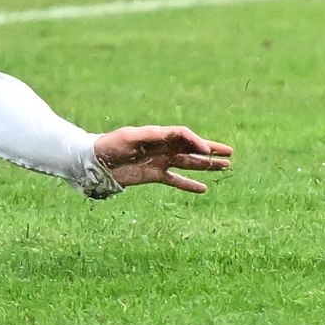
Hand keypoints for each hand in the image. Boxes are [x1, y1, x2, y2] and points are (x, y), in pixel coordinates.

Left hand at [93, 125, 232, 193]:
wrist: (94, 162)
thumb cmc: (110, 145)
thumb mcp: (130, 137)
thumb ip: (154, 136)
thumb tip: (176, 139)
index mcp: (157, 135)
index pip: (183, 135)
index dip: (196, 141)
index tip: (207, 150)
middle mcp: (161, 148)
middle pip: (191, 148)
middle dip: (210, 150)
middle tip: (230, 153)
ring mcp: (159, 162)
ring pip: (188, 163)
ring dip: (206, 165)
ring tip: (225, 167)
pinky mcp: (154, 176)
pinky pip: (176, 181)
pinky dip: (189, 185)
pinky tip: (204, 188)